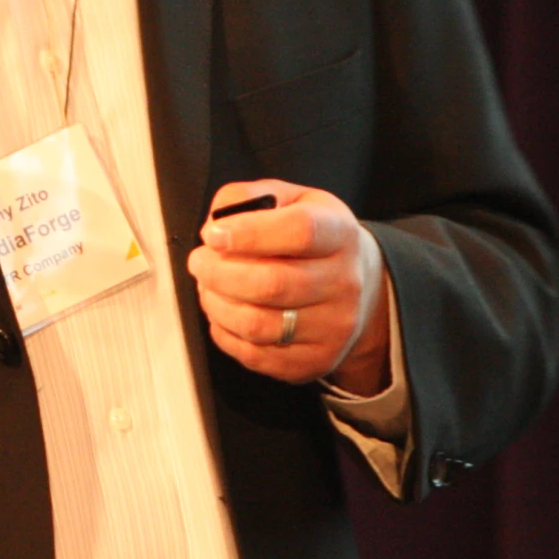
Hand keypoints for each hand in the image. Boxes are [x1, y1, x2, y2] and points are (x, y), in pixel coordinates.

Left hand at [188, 179, 390, 394]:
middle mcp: (344, 282)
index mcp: (338, 233)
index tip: (213, 234)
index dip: (248, 233)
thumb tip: (216, 223)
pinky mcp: (316, 360)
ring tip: (209, 287)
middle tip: (200, 262)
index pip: (299, 231)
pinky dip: (225, 333)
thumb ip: (249, 198)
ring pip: (257, 324)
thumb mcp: (291, 200)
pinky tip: (225, 313)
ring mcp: (333, 326)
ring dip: (217, 304)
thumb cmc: (314, 241)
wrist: (358, 288)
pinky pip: (255, 355)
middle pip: (272, 284)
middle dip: (218, 273)